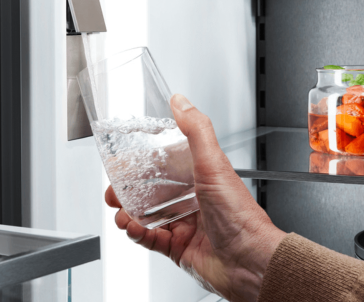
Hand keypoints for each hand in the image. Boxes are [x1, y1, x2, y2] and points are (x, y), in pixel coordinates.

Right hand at [105, 94, 286, 301]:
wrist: (249, 260)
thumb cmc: (240, 215)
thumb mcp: (214, 164)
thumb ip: (196, 131)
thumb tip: (182, 102)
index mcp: (203, 177)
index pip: (166, 165)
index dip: (142, 164)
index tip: (122, 164)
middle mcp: (195, 201)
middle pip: (152, 192)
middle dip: (128, 192)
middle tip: (114, 193)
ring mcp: (186, 225)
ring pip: (147, 216)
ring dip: (129, 214)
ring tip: (121, 213)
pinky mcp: (180, 248)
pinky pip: (151, 239)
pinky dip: (137, 234)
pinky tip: (133, 229)